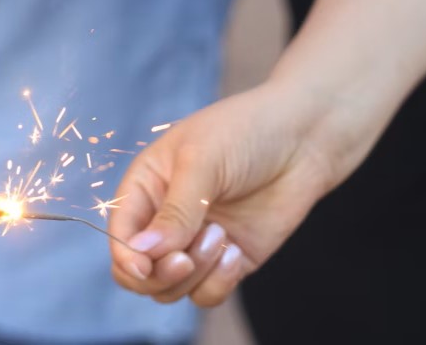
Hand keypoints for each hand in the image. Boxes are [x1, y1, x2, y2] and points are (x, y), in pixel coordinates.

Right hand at [109, 85, 338, 306]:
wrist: (304, 137)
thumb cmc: (245, 131)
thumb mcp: (202, 161)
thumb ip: (174, 210)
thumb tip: (142, 251)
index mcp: (146, 186)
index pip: (121, 233)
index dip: (126, 256)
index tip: (145, 266)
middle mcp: (165, 218)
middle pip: (140, 272)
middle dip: (159, 274)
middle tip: (185, 259)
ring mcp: (196, 241)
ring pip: (172, 288)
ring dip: (195, 273)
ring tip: (222, 238)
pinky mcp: (228, 259)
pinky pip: (207, 294)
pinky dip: (218, 283)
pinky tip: (236, 252)